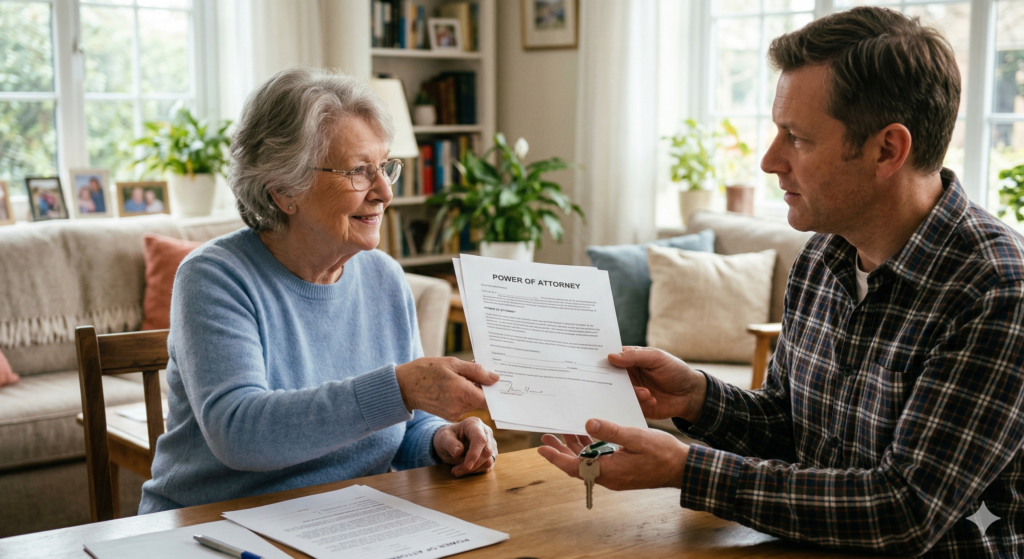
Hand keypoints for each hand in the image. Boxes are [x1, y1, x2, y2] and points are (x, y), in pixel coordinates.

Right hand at [395, 357, 498, 420]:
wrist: (404, 386)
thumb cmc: (427, 370)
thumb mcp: (452, 363)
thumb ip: (476, 371)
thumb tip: (495, 378)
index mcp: (463, 392)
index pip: (490, 400)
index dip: (499, 394)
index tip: (504, 386)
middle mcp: (460, 406)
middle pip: (482, 399)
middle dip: (484, 386)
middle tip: (481, 372)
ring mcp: (454, 413)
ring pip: (473, 401)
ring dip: (473, 389)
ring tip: (462, 375)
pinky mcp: (449, 415)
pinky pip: (464, 404)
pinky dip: (464, 394)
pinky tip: (455, 383)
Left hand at [433, 417, 497, 476]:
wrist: (449, 441)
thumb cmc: (447, 437)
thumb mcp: (443, 438)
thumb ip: (449, 444)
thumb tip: (458, 452)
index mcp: (474, 424)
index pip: (480, 439)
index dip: (475, 453)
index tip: (467, 466)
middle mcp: (486, 432)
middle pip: (486, 451)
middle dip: (472, 465)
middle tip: (456, 471)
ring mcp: (490, 443)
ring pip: (489, 460)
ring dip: (473, 469)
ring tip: (457, 470)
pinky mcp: (491, 454)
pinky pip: (488, 466)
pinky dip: (476, 471)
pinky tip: (464, 469)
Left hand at [536, 419, 687, 490]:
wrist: (683, 468)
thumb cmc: (663, 454)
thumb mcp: (636, 438)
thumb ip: (611, 431)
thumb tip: (587, 423)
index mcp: (610, 471)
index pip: (575, 467)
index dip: (557, 458)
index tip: (542, 448)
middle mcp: (609, 476)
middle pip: (577, 465)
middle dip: (561, 451)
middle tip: (546, 436)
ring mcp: (616, 474)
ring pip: (588, 461)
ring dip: (574, 448)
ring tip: (560, 432)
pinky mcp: (622, 469)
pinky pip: (600, 459)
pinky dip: (590, 448)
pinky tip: (587, 434)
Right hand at [609, 347, 706, 422]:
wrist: (690, 395)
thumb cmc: (675, 370)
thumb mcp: (657, 358)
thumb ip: (635, 356)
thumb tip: (611, 357)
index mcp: (629, 360)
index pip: (609, 358)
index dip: (600, 359)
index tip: (590, 362)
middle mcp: (626, 376)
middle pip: (608, 378)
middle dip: (607, 380)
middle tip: (612, 382)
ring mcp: (630, 392)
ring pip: (617, 394)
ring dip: (630, 393)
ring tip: (646, 393)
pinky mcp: (635, 406)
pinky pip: (627, 407)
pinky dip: (638, 404)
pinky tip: (652, 400)